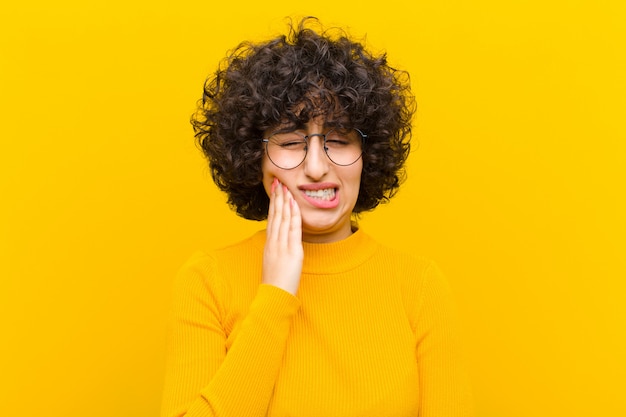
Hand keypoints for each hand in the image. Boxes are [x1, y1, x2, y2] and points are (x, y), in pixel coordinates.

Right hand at [262, 178, 302, 295]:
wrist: (274, 296)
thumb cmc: (275, 284)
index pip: (271, 220)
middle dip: (277, 198)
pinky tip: (293, 204)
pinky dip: (293, 215)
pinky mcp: (292, 251)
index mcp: (269, 245)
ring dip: (284, 202)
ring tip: (285, 187)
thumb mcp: (273, 263)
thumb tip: (279, 244)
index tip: (274, 192)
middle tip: (278, 182)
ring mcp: (282, 246)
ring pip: (283, 219)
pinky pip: (293, 229)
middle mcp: (274, 242)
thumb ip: (276, 251)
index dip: (273, 204)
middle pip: (275, 215)